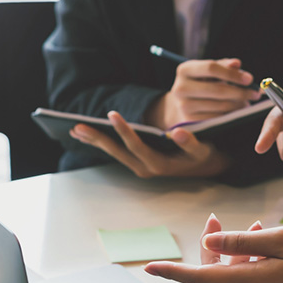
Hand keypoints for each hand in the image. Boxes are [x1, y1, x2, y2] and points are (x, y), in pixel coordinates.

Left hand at [69, 111, 229, 177]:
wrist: (207, 167)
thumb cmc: (206, 155)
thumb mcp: (203, 150)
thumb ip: (191, 143)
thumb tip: (178, 132)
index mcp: (158, 164)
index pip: (136, 145)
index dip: (123, 131)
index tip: (112, 113)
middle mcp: (145, 168)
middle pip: (117, 151)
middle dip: (97, 138)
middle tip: (76, 126)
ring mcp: (140, 167)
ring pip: (114, 153)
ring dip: (95, 142)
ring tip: (75, 129)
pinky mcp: (138, 163)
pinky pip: (117, 152)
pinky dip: (103, 143)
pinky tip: (90, 135)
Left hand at [145, 223, 282, 282]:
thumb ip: (244, 242)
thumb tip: (211, 244)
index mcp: (248, 281)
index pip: (199, 277)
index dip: (172, 271)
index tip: (149, 268)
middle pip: (216, 271)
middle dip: (211, 245)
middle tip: (212, 219)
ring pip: (236, 272)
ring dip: (237, 249)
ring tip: (258, 224)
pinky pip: (252, 277)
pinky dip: (253, 258)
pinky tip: (267, 239)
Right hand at [147, 58, 258, 128]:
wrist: (181, 103)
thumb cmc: (200, 83)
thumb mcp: (208, 71)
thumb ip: (223, 66)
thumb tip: (237, 64)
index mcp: (184, 70)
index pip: (211, 68)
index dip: (232, 74)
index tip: (249, 79)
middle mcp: (180, 88)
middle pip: (218, 89)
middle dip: (240, 92)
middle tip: (255, 94)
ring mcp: (184, 106)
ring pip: (220, 106)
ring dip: (238, 105)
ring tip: (247, 102)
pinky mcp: (190, 121)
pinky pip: (216, 118)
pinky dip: (230, 115)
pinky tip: (237, 112)